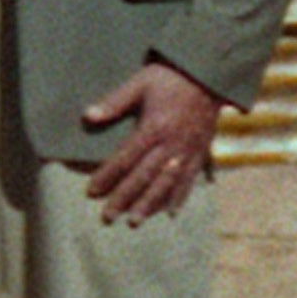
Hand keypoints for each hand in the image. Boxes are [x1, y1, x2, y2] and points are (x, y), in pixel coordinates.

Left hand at [82, 59, 225, 224]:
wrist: (209, 75)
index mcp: (154, 127)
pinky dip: (180, 197)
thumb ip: (114, 102)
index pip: (126, 158)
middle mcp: (171, 144)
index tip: (91, 192)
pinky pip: (190, 179)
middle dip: (124, 199)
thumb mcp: (140, 83)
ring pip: (166, 184)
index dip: (107, 176)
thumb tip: (87, 116)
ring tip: (133, 222)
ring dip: (149, 204)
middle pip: (144, 177)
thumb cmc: (170, 77)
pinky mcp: (201, 152)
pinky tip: (169, 213)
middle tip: (107, 218)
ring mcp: (188, 150)